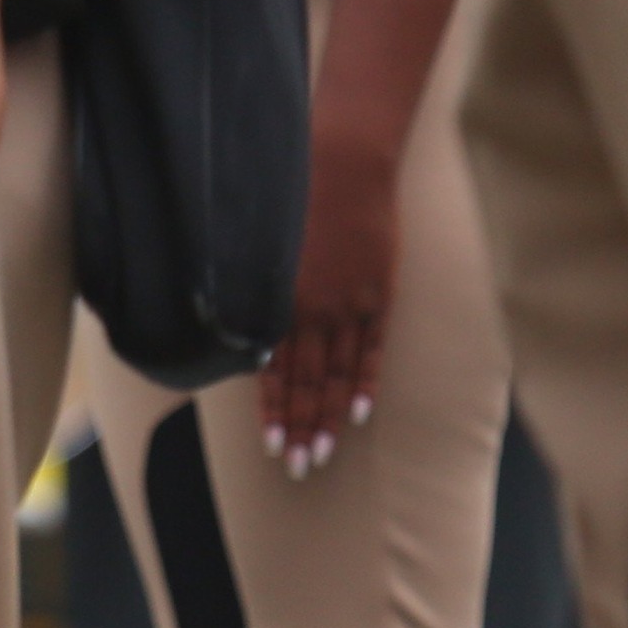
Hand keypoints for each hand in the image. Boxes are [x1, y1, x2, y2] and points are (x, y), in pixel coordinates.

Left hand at [261, 135, 397, 472]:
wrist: (345, 159)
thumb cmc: (297, 193)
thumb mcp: (266, 245)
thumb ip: (259, 293)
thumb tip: (249, 335)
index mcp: (279, 299)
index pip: (273, 371)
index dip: (274, 412)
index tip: (272, 446)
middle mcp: (310, 310)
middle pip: (303, 383)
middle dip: (298, 428)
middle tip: (296, 468)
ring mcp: (347, 304)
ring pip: (335, 375)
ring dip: (327, 418)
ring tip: (322, 455)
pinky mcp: (377, 293)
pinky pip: (371, 349)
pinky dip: (363, 382)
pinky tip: (358, 414)